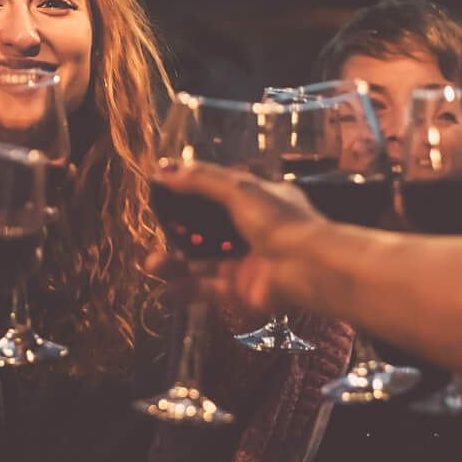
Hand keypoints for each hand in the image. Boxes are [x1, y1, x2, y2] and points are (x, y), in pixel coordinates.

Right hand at [150, 158, 324, 313]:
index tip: (161, 193)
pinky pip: (211, 290)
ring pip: (204, 262)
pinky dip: (189, 290)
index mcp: (258, 200)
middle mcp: (252, 230)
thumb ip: (201, 180)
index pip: (218, 192)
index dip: (190, 192)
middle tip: (153, 232)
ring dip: (177, 263)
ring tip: (151, 265)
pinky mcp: (245, 291)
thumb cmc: (280, 221)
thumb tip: (163, 170)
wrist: (310, 268)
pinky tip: (167, 291)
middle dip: (178, 233)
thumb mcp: (240, 189)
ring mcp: (248, 262)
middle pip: (207, 231)